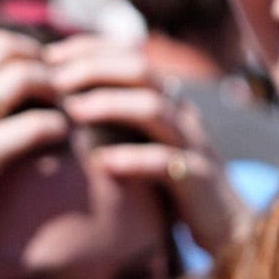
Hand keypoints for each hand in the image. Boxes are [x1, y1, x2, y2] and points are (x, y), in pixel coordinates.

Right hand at [0, 33, 65, 247]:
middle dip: (35, 56)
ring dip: (50, 85)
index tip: (23, 65)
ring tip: (60, 104)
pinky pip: (32, 125)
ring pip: (22, 76)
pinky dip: (55, 125)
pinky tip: (60, 134)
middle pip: (2, 46)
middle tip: (52, 78)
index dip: (5, 46)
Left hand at [39, 32, 224, 248]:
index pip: (129, 55)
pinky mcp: (198, 180)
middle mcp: (182, 114)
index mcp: (168, 101)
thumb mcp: (147, 146)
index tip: (49, 54)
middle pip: (141, 70)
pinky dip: (132, 159)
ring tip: (74, 110)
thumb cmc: (176, 188)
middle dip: (95, 68)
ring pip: (154, 109)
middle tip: (55, 76)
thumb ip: (118, 123)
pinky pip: (166, 163)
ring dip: (111, 104)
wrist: (229, 230)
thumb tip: (63, 103)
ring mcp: (193, 145)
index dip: (90, 48)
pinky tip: (101, 163)